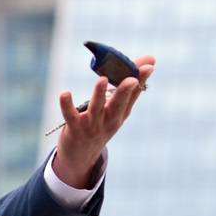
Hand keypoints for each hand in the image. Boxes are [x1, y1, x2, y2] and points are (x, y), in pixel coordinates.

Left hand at [52, 55, 153, 188]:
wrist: (81, 155)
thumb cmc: (101, 125)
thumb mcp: (117, 108)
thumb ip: (130, 86)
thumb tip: (150, 60)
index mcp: (120, 114)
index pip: (133, 95)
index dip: (141, 80)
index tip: (149, 66)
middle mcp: (109, 120)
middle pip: (118, 104)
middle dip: (125, 91)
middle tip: (132, 78)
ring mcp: (92, 125)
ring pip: (96, 109)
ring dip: (100, 95)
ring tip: (102, 80)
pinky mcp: (74, 128)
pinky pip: (70, 116)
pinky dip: (66, 105)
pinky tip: (65, 93)